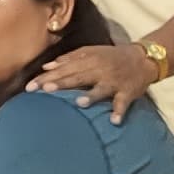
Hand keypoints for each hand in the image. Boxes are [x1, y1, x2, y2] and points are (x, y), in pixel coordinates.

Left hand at [36, 42, 162, 122]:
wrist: (144, 58)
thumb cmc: (111, 56)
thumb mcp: (90, 52)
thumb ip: (68, 59)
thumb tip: (45, 67)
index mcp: (89, 60)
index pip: (64, 69)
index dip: (46, 77)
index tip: (29, 87)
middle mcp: (100, 70)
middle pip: (78, 77)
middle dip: (61, 83)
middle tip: (44, 90)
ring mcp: (114, 82)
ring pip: (101, 89)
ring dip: (91, 96)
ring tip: (79, 103)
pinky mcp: (128, 92)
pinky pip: (123, 103)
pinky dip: (120, 111)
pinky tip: (114, 121)